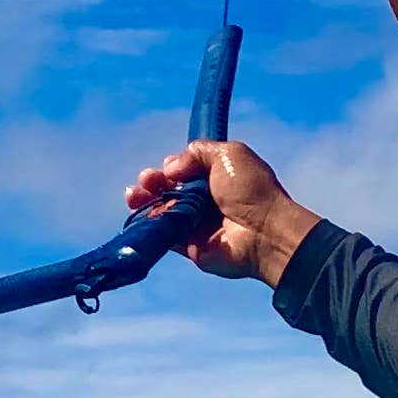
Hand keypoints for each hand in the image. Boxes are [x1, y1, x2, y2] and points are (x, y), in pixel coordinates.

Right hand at [126, 138, 319, 287]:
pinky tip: (140, 212)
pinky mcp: (190, 246)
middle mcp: (206, 200)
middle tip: (146, 179)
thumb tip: (171, 167)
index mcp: (218, 177)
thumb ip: (197, 151)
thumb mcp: (228, 153)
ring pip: (162, 210)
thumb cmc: (251, 190)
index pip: (186, 170)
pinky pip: (164, 234)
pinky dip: (150, 223)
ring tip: (133, 195)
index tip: (168, 166)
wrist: (263, 232)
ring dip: (145, 200)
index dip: (172, 166)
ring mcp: (197, 224)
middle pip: (169, 189)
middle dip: (153, 182)